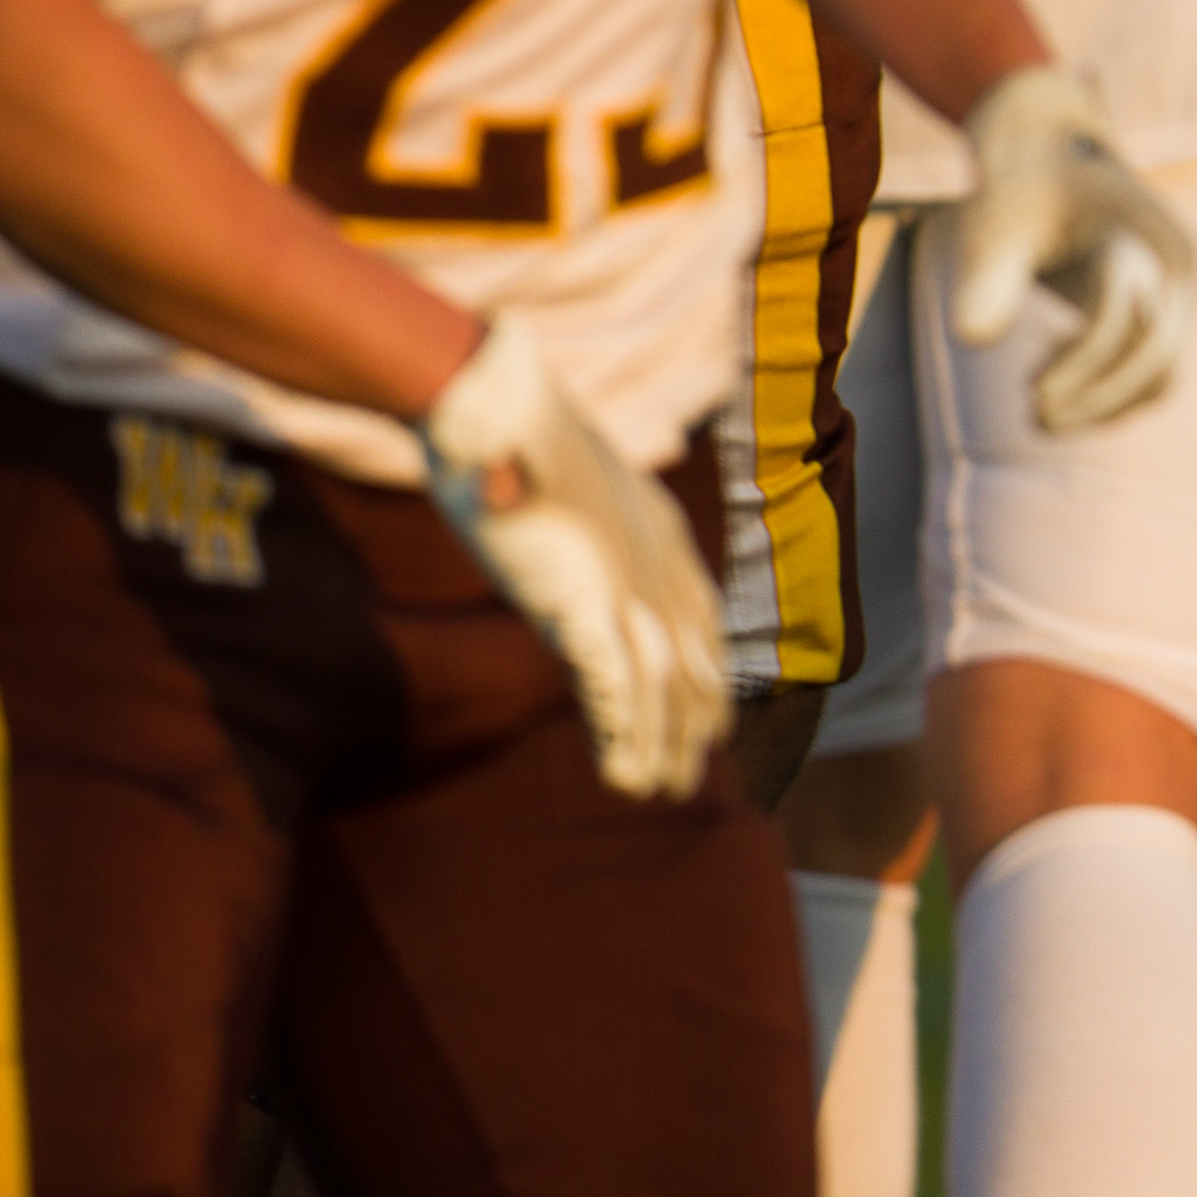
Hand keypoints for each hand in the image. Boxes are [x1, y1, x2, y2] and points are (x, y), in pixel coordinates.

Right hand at [419, 314, 729, 798]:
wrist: (486, 406)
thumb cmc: (513, 437)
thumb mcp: (569, 478)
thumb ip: (586, 530)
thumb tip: (575, 573)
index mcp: (657, 526)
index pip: (700, 612)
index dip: (707, 669)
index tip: (709, 715)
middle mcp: (654, 558)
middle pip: (689, 658)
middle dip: (691, 721)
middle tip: (686, 776)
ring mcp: (619, 581)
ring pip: (657, 684)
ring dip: (658, 743)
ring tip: (653, 790)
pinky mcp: (579, 600)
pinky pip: (613, 681)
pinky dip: (623, 731)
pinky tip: (624, 773)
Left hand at [945, 64, 1195, 432]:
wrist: (1047, 143)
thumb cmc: (1020, 182)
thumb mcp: (998, 219)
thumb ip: (989, 273)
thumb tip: (973, 340)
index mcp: (1146, 235)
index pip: (1127, 322)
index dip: (1082, 368)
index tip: (1030, 395)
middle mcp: (1175, 264)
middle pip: (1158, 358)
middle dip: (1100, 399)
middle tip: (1036, 419)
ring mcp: (1174, 287)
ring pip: (1163, 373)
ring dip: (1108, 405)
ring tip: (1040, 414)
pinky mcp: (1160, 306)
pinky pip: (1153, 370)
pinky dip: (1111, 393)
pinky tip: (1053, 381)